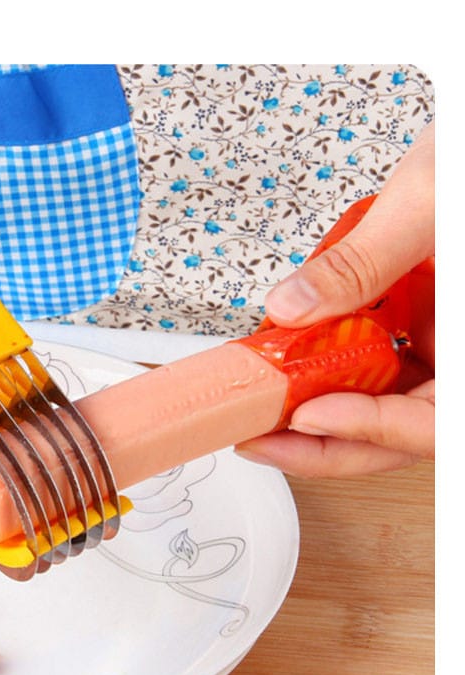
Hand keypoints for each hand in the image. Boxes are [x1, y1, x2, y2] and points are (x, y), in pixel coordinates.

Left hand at [236, 121, 434, 476]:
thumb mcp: (429, 203)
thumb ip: (362, 261)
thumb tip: (291, 308)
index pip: (436, 423)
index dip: (369, 429)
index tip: (307, 418)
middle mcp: (456, 357)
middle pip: (399, 431)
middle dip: (325, 443)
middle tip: (259, 440)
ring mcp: (436, 348)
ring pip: (380, 407)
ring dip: (317, 416)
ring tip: (259, 413)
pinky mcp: (414, 330)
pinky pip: (368, 367)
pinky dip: (323, 374)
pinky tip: (282, 370)